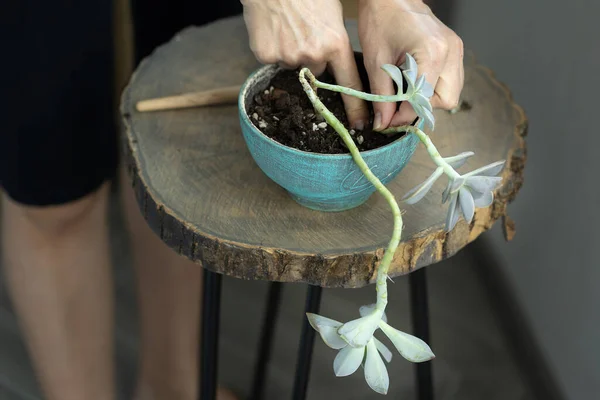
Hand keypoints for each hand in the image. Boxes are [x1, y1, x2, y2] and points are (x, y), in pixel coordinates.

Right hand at [241, 0, 368, 128]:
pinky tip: (273, 29)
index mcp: (335, 43)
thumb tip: (335, 63)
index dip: (356, 107)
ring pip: (293, 65)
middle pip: (316, 71)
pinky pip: (273, 60)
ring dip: (292, 51)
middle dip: (313, 58)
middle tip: (306, 34)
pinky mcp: (266, 55)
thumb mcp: (332, 13)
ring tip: (288, 26)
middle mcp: (313, 55)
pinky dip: (273, 48)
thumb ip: (335, 41)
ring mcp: (288, 57)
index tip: (359, 125)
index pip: (349, 83)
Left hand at [357, 0, 463, 129]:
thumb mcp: (376, 62)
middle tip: (399, 106)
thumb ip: (382, 97)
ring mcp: (456, 50)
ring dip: (428, 99)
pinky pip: (450, 79)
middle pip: (447, 100)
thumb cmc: (380, 20)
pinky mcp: (454, 49)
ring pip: (451, 92)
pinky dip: (433, 87)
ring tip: (405, 91)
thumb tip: (383, 124)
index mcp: (432, 52)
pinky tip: (414, 80)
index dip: (405, 115)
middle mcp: (450, 52)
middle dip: (422, 108)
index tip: (389, 121)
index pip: (424, 99)